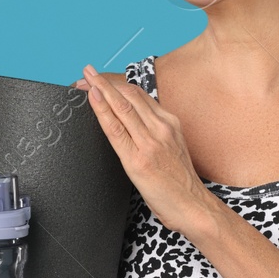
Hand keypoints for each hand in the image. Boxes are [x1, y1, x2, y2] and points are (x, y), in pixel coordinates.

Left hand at [75, 63, 215, 237]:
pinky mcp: (139, 158)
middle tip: (87, 71)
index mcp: (170, 123)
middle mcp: (161, 127)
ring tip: (86, 76)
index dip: (117, 84)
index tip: (101, 78)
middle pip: (129, 95)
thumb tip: (135, 124)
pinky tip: (93, 99)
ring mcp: (150, 142)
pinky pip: (115, 129)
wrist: (192, 206)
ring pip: (121, 106)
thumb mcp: (173, 147)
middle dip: (105, 81)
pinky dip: (102, 110)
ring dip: (100, 88)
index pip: (139, 95)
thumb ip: (156, 132)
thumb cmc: (180, 183)